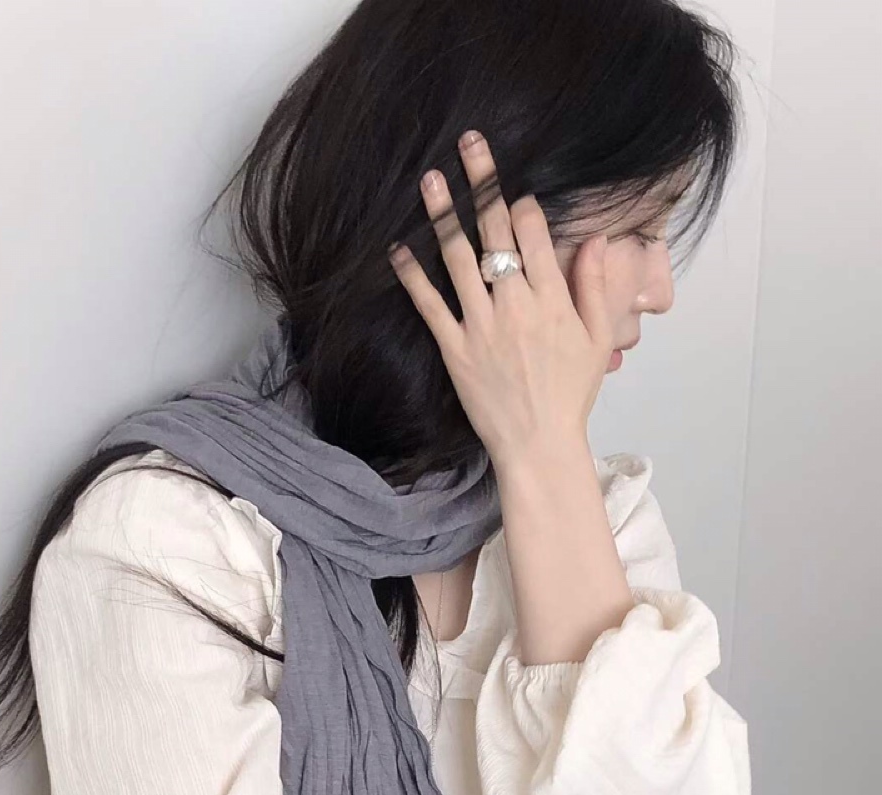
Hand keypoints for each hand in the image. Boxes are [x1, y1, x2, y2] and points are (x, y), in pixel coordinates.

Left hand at [387, 132, 613, 470]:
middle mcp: (515, 305)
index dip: (521, 204)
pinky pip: (430, 306)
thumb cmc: (571, 394)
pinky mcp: (455, 350)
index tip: (512, 188)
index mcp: (553, 298)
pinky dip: (413, 277)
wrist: (538, 445)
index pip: (535, 233)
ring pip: (458, 260)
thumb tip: (601, 239)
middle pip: (495, 232)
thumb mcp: (598, 340)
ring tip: (429, 180)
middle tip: (469, 143)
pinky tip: (398, 249)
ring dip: (443, 215)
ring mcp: (481, 327)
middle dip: (482, 183)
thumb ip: (597, 286)